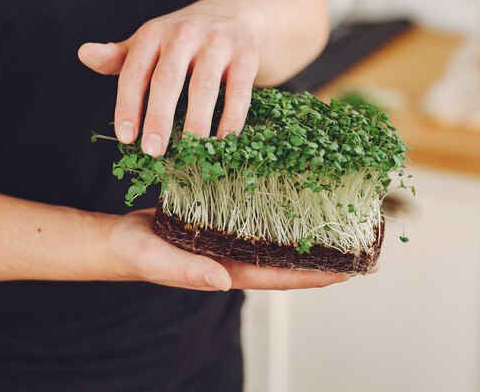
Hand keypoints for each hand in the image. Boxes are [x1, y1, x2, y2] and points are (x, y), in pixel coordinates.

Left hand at [78, 0, 268, 156]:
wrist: (238, 13)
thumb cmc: (185, 38)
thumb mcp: (150, 42)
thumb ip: (119, 57)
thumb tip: (84, 54)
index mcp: (153, 34)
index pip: (135, 72)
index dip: (128, 106)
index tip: (127, 138)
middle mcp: (183, 34)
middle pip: (167, 80)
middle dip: (159, 117)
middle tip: (153, 151)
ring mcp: (217, 43)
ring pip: (203, 86)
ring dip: (196, 121)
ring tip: (190, 150)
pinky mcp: (246, 55)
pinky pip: (238, 90)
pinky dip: (232, 117)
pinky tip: (224, 140)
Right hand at [106, 209, 350, 290]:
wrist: (119, 238)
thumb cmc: (135, 254)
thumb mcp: (158, 261)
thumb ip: (188, 272)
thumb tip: (223, 280)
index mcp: (228, 270)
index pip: (282, 277)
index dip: (318, 275)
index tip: (352, 270)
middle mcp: (237, 257)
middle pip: (289, 260)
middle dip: (324, 255)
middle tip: (360, 242)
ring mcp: (232, 240)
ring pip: (278, 239)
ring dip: (307, 232)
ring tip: (339, 218)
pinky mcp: (223, 222)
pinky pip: (259, 219)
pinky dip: (281, 212)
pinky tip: (295, 198)